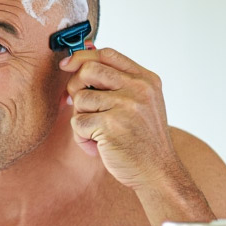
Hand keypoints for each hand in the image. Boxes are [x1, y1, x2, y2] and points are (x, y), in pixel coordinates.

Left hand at [59, 47, 181, 190]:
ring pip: (80, 98)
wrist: (158, 172)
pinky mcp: (112, 125)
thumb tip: (78, 60)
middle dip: (75, 87)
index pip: (107, 54)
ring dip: (81, 118)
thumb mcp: (140, 104)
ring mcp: (127, 105)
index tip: (67, 67)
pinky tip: (98, 146)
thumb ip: (117, 82)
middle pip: (88, 70)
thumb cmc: (142, 140)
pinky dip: (82, 137)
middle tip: (82, 106)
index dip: (81, 58)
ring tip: (98, 133)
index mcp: (146, 79)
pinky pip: (78, 123)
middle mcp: (139, 88)